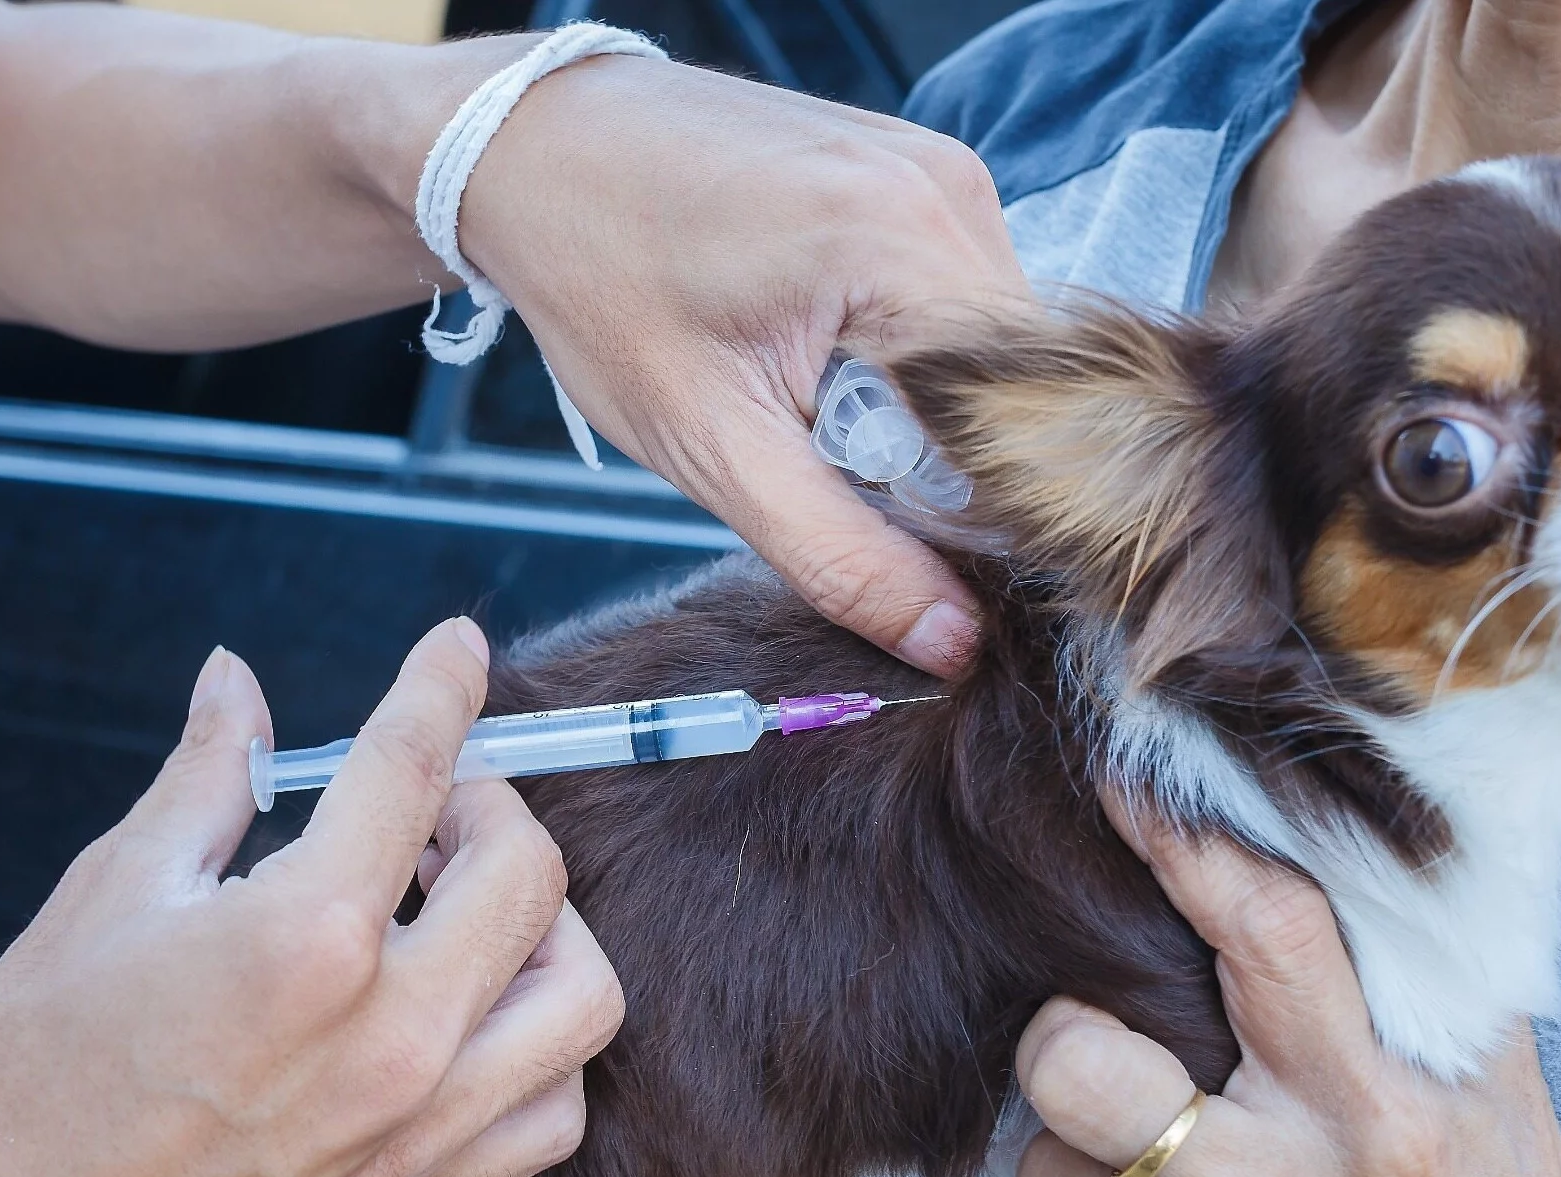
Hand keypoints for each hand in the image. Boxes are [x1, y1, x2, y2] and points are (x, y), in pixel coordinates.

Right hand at [0, 622, 622, 1176]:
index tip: (457, 647)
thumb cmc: (22, 1098)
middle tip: (428, 806)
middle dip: (490, 806)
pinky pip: (554, 1109)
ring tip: (460, 910)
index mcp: (304, 937)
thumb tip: (239, 685)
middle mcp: (393, 1033)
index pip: (413, 766)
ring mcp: (423, 1125)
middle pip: (530, 870)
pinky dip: (540, 1047)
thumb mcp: (104, 901)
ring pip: (582, 993)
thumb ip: (204, 780)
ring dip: (544, 927)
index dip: (440, 684)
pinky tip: (470, 1015)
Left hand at [459, 55, 1029, 675]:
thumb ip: (838, 553)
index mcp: (903, 240)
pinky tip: (832, 359)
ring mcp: (942, 171)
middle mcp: (948, 189)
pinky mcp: (923, 175)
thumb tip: (953, 644)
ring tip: (821, 405)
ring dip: (933, 412)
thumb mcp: (710, 445)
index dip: (992, 509)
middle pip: (1025, 387)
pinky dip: (915, 359)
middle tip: (842, 472)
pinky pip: (962, 303)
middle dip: (954, 460)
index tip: (920, 550)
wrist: (532, 147)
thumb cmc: (600, 281)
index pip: (1029, 420)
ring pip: (999, 353)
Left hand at [1009, 816, 1560, 1176]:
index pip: (1261, 934)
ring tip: (1149, 1153)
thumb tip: (1279, 825)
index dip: (1178, 843)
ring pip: (1044, 1173)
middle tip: (1101, 1037)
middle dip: (1066, 1032)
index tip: (1122, 784)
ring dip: (1077, 1150)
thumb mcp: (1482, 1068)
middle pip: (1078, 1071)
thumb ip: (1388, 962)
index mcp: (1376, 1108)